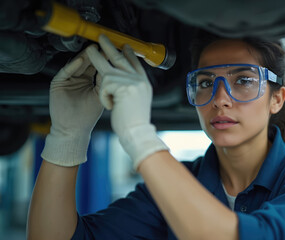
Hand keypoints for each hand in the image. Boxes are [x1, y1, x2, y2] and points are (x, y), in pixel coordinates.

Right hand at [41, 46, 103, 165]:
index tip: (115, 51)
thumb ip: (108, 83)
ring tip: (93, 50)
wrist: (74, 131)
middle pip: (88, 62)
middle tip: (104, 45)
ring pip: (77, 64)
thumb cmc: (89, 116)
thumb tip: (121, 69)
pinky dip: (72, 66)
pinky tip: (80, 61)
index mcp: (90, 81)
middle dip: (96, 54)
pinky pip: (65, 71)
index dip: (106, 59)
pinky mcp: (57, 83)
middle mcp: (79, 78)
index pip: (98, 66)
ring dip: (85, 57)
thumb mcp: (102, 96)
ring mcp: (68, 80)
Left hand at [87, 35, 167, 169]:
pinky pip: (105, 86)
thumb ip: (132, 89)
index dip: (129, 54)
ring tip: (89, 50)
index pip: (136, 65)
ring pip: (108, 68)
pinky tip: (111, 106)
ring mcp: (132, 82)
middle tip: (102, 38)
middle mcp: (140, 81)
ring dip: (96, 60)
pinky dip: (104, 97)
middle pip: (123, 60)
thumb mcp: (136, 102)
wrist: (137, 133)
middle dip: (110, 47)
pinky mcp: (122, 87)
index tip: (125, 47)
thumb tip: (122, 80)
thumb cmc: (135, 123)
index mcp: (144, 84)